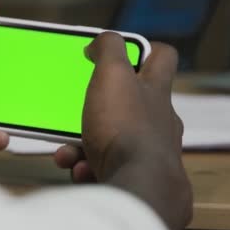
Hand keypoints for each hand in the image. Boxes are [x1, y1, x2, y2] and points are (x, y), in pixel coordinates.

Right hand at [56, 33, 191, 229]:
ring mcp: (151, 154)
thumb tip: (101, 41)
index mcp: (155, 92)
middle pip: (127, 106)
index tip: (115, 54)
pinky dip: (88, 169)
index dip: (142, 49)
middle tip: (75, 114)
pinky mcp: (139, 180)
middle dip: (95, 111)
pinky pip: (107, 170)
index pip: (162, 58)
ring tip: (67, 153)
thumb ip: (108, 49)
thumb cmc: (124, 126)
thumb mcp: (112, 75)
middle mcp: (159, 122)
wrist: (138, 188)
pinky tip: (80, 172)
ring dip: (83, 146)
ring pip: (110, 142)